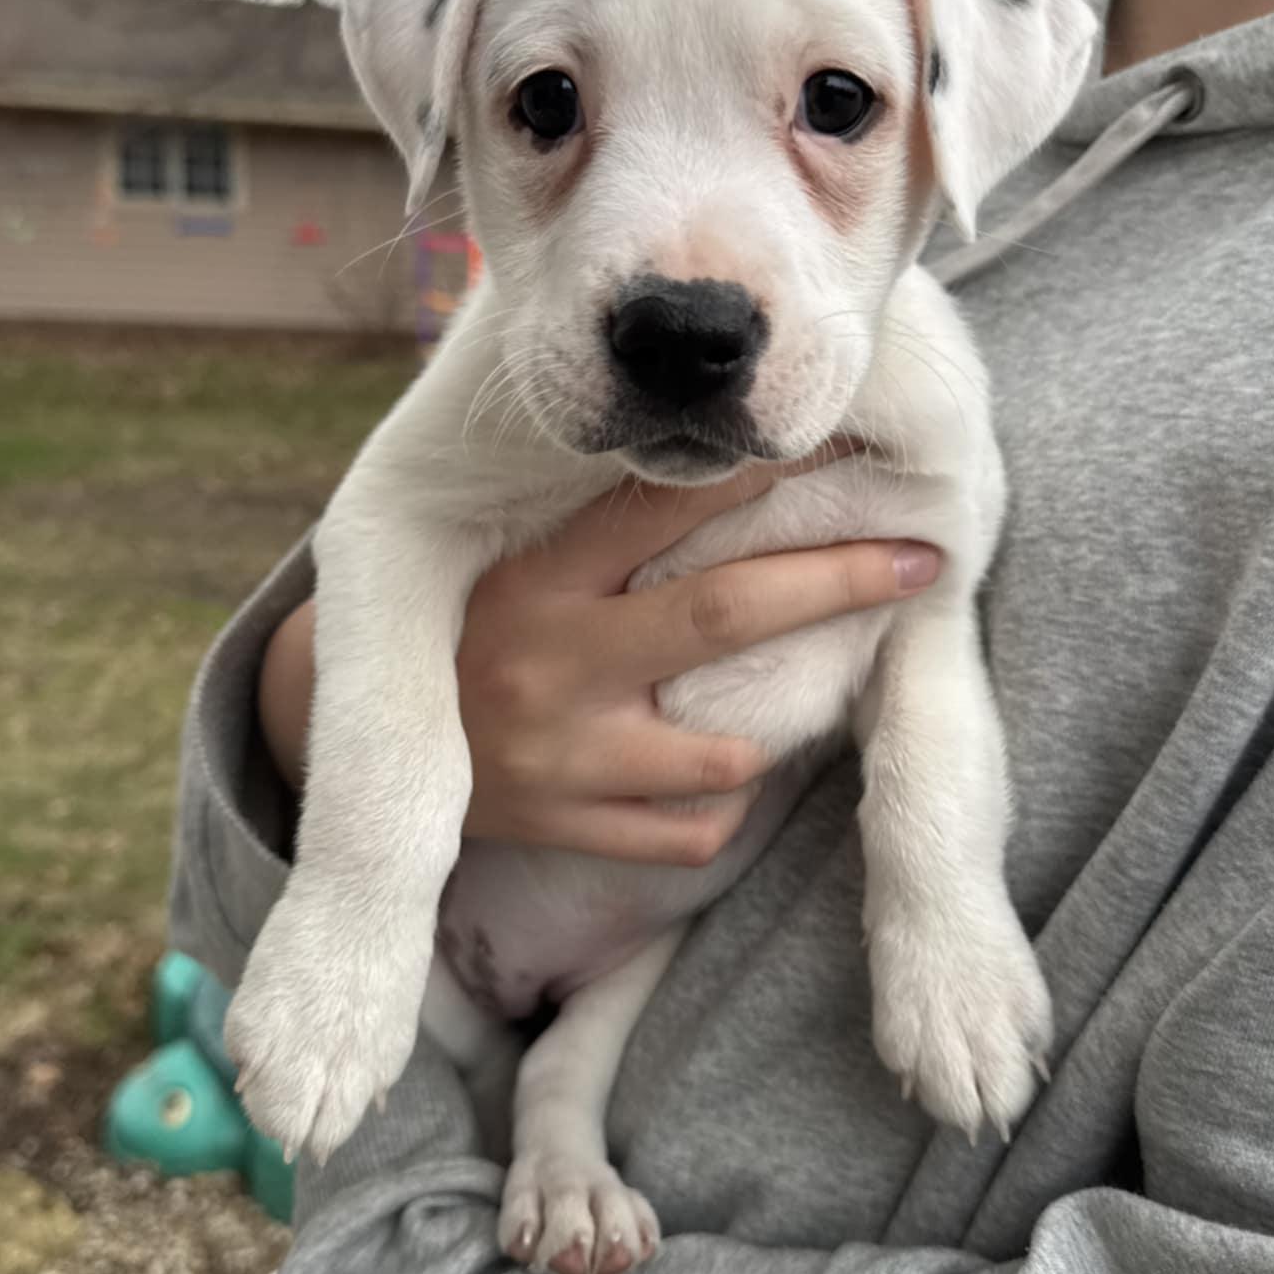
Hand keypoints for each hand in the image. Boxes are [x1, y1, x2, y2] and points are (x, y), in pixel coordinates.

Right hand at [258, 468, 938, 866]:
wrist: (349, 742)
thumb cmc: (464, 628)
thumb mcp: (506, 561)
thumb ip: (592, 519)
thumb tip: (705, 441)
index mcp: (535, 578)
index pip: (660, 508)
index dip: (760, 472)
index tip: (843, 441)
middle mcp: (551, 662)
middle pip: (727, 616)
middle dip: (839, 582)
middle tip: (924, 558)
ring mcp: (562, 757)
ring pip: (728, 750)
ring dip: (782, 726)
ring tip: (814, 695)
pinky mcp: (565, 829)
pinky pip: (689, 831)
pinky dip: (723, 806)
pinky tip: (723, 776)